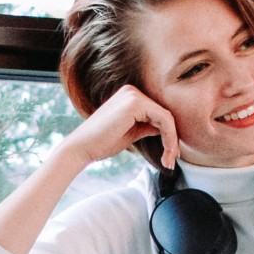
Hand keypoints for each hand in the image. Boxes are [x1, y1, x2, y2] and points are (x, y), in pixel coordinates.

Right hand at [61, 83, 182, 168]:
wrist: (81, 148)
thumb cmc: (102, 143)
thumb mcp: (131, 133)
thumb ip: (148, 126)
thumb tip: (168, 130)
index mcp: (130, 96)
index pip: (158, 114)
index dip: (169, 135)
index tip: (171, 156)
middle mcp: (132, 91)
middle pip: (164, 114)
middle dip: (172, 140)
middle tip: (172, 162)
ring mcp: (133, 95)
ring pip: (166, 118)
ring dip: (172, 142)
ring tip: (169, 162)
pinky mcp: (135, 103)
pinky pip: (163, 120)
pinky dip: (169, 138)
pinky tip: (166, 153)